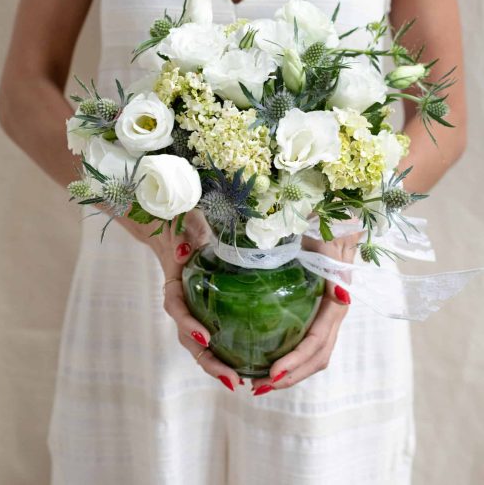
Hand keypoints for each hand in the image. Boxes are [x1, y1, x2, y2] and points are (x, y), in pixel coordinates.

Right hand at [118, 208, 242, 391]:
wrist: (178, 231)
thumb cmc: (183, 226)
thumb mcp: (185, 225)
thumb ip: (185, 236)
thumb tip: (185, 250)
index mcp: (174, 285)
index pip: (177, 309)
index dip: (189, 325)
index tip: (206, 337)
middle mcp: (182, 304)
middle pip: (189, 338)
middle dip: (208, 360)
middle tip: (230, 378)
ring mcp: (193, 311)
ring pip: (200, 345)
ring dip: (217, 365)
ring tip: (238, 381)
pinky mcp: (207, 313)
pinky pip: (214, 338)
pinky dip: (225, 354)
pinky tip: (245, 368)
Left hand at [250, 224, 363, 395]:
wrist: (334, 212)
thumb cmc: (325, 223)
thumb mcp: (328, 239)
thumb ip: (336, 265)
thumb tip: (342, 298)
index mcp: (336, 300)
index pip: (317, 341)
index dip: (297, 361)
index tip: (272, 374)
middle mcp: (334, 311)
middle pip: (317, 357)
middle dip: (291, 376)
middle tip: (258, 387)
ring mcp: (327, 312)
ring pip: (315, 354)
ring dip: (291, 372)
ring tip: (261, 382)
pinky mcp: (317, 308)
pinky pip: (308, 340)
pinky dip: (291, 356)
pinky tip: (269, 360)